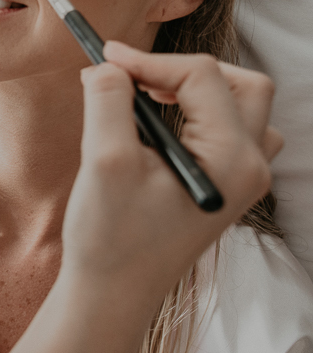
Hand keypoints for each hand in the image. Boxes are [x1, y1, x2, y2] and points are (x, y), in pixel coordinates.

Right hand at [61, 41, 279, 301]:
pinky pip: (227, 132)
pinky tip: (156, 129)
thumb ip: (109, 100)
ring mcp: (241, 179)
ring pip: (241, 107)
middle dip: (186, 70)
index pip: (202, 76)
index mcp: (232, 158)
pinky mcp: (223, 187)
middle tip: (136, 76)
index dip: (150, 60)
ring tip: (150, 98)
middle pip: (241, 84)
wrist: (112, 294)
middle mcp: (249, 167)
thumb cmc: (111, 237)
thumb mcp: (104, 160)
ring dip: (198, 91)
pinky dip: (195, 115)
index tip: (105, 58)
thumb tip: (108, 64)